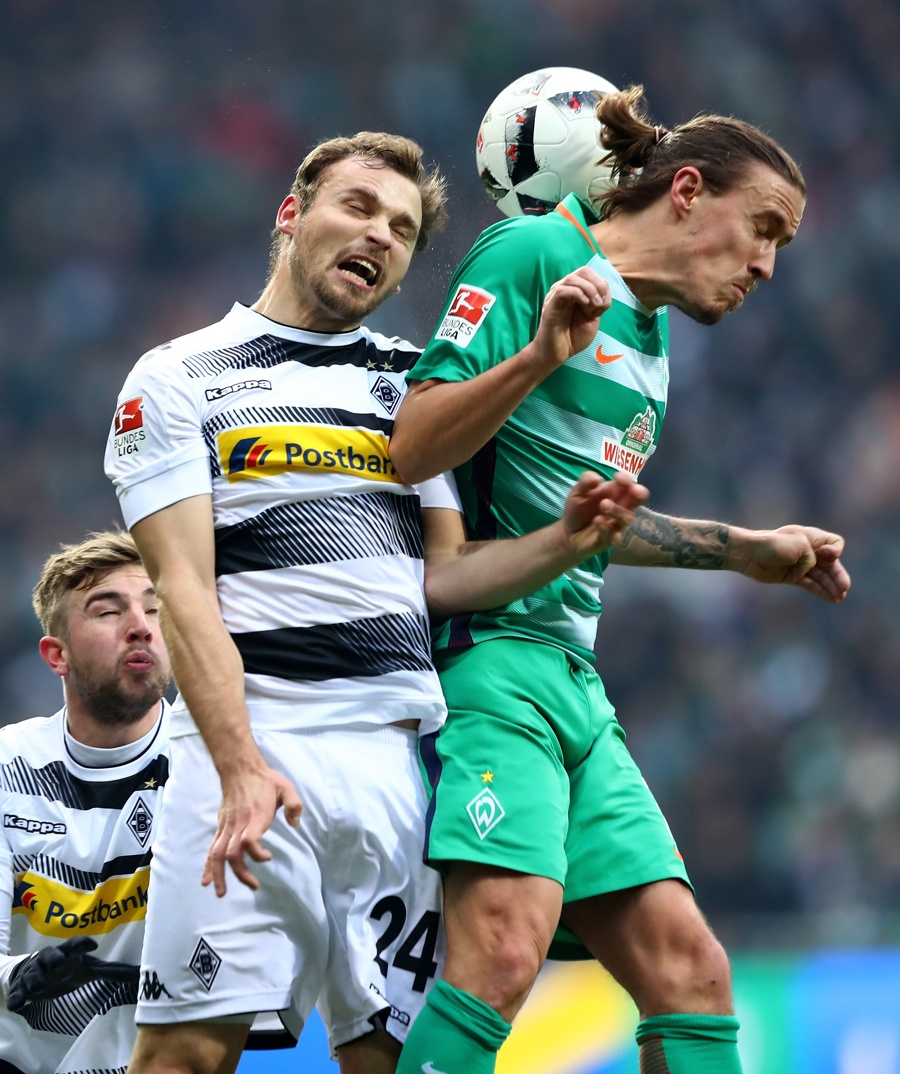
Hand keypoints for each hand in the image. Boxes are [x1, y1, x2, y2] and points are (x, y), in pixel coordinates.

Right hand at [7, 937, 138, 1011]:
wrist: (36, 973)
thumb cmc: (69, 968)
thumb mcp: (90, 969)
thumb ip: (114, 971)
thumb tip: (143, 974)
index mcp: (70, 953)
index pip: (77, 944)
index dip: (83, 944)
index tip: (92, 946)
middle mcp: (52, 959)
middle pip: (51, 954)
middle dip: (54, 957)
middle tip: (59, 962)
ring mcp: (35, 973)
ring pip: (33, 972)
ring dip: (36, 977)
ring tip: (40, 984)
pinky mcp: (23, 988)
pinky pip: (18, 993)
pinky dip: (17, 998)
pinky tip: (16, 1005)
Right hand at [202, 763, 302, 896]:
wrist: (240, 769)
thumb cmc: (265, 780)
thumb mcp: (286, 788)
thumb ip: (294, 805)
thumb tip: (295, 824)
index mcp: (255, 816)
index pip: (248, 840)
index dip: (257, 854)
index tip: (269, 857)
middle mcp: (238, 824)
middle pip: (233, 853)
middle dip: (241, 874)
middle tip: (255, 886)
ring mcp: (227, 826)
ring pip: (218, 854)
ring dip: (219, 875)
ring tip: (221, 893)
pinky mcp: (221, 827)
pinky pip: (212, 848)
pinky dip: (208, 865)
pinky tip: (206, 880)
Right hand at [532, 267, 611, 369]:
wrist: (557, 354)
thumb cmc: (573, 337)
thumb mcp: (592, 318)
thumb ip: (598, 303)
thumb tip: (602, 290)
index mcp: (575, 290)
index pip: (590, 274)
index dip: (601, 285)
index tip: (602, 306)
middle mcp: (565, 289)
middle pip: (584, 271)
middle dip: (598, 285)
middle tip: (599, 305)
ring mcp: (556, 295)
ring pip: (573, 278)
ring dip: (589, 290)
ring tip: (592, 308)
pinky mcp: (550, 304)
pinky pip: (563, 290)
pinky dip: (578, 294)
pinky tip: (584, 306)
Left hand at [563, 470, 649, 558]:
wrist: (566, 534)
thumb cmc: (577, 509)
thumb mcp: (578, 492)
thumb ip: (585, 482)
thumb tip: (597, 478)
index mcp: (615, 494)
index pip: (629, 485)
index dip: (627, 480)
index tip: (617, 478)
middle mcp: (620, 508)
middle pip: (639, 500)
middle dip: (639, 494)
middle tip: (633, 490)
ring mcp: (617, 525)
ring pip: (627, 518)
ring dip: (617, 510)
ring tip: (603, 505)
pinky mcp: (609, 541)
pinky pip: (614, 536)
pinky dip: (606, 528)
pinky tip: (597, 521)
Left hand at [732, 525, 850, 601]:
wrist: (749, 554)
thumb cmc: (773, 545)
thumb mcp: (799, 545)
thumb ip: (812, 557)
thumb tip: (810, 570)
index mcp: (811, 537)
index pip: (834, 543)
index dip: (834, 551)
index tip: (826, 556)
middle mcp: (809, 551)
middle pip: (831, 563)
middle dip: (838, 575)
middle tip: (845, 588)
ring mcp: (801, 564)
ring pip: (821, 576)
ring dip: (831, 585)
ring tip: (840, 596)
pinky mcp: (792, 576)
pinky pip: (811, 584)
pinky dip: (821, 590)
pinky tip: (832, 598)